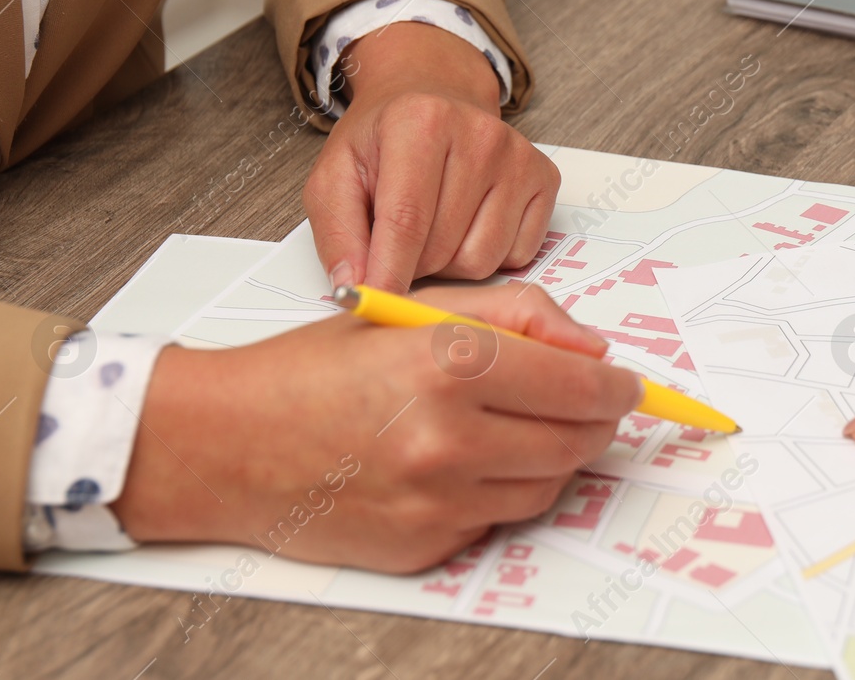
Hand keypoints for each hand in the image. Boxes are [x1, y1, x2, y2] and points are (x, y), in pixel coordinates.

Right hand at [111, 284, 640, 572]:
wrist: (227, 444)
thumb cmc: (313, 367)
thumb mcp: (412, 309)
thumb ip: (515, 314)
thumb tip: (590, 347)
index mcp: (450, 363)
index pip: (581, 383)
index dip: (618, 385)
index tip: (627, 384)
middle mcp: (449, 437)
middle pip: (577, 441)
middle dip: (596, 421)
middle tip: (588, 405)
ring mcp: (437, 500)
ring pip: (548, 486)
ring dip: (553, 457)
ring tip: (518, 428)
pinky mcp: (425, 545)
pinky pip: (498, 519)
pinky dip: (500, 491)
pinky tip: (465, 463)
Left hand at [303, 21, 559, 291]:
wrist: (433, 97)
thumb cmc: (384, 139)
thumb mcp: (336, 174)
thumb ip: (337, 232)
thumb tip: (354, 286)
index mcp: (421, 122)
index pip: (406, 221)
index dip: (388, 273)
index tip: (376, 305)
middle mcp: (479, 134)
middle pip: (442, 248)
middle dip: (413, 264)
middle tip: (398, 240)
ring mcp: (518, 156)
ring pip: (481, 260)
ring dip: (449, 263)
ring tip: (434, 228)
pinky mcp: (544, 178)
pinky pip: (517, 256)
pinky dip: (488, 255)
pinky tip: (469, 223)